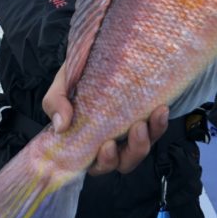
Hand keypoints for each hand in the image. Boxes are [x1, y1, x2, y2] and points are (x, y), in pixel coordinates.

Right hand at [42, 62, 169, 174]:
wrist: (95, 53)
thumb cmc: (76, 76)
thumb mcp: (61, 86)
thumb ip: (55, 102)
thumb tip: (61, 125)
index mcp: (88, 141)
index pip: (97, 164)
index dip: (105, 162)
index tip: (108, 146)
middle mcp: (111, 141)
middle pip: (124, 162)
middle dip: (133, 151)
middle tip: (136, 128)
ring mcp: (130, 131)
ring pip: (143, 149)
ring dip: (149, 138)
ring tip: (152, 116)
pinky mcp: (146, 118)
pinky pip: (156, 130)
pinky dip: (159, 124)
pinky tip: (161, 109)